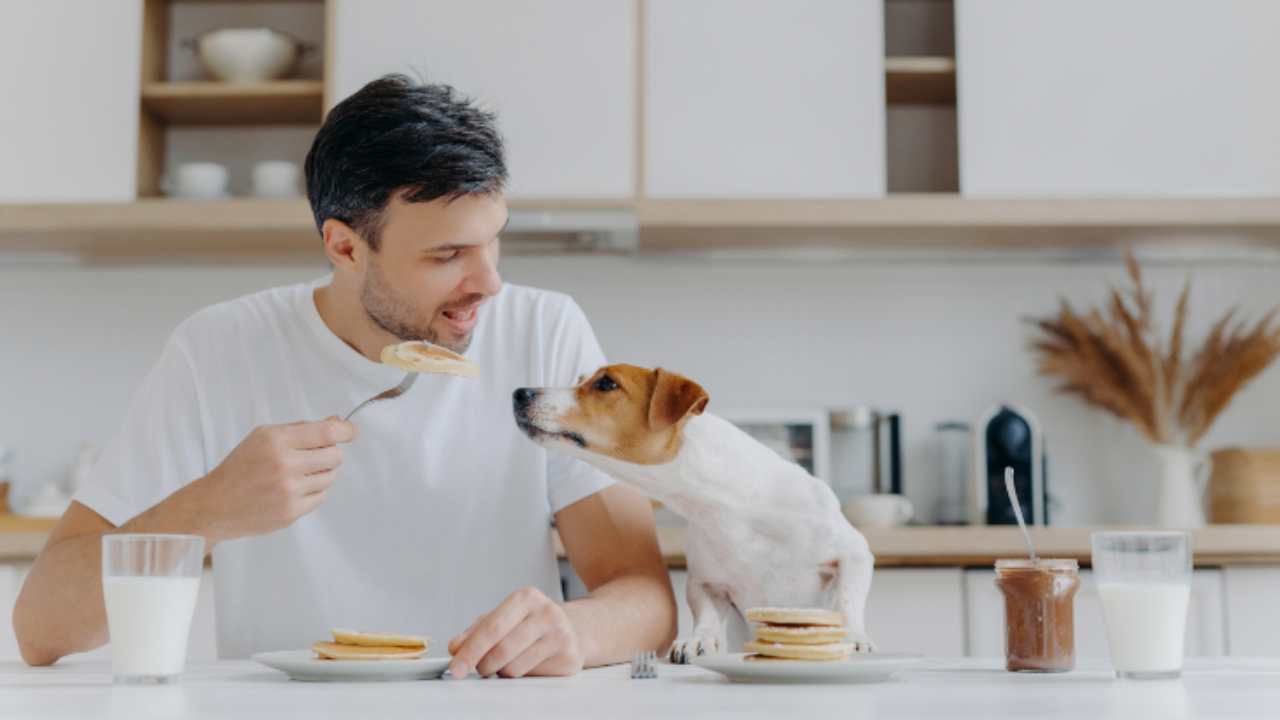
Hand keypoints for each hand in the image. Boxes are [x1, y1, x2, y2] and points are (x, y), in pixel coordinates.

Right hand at [191, 417, 357, 543]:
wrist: (215, 505)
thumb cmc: (240, 467)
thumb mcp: (263, 437)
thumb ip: (300, 429)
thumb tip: (337, 422)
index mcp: (276, 441)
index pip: (326, 433)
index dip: (346, 431)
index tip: (352, 431)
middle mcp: (284, 465)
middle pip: (335, 456)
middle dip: (330, 454)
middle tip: (315, 456)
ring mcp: (289, 491)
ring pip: (330, 477)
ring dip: (321, 473)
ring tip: (298, 474)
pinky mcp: (291, 512)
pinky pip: (321, 497)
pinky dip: (313, 491)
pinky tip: (293, 490)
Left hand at [447, 587, 583, 678]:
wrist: (573, 630)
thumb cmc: (530, 624)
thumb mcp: (502, 618)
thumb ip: (476, 632)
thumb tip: (456, 647)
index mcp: (526, 597)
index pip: (491, 628)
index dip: (470, 651)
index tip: (455, 668)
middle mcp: (547, 613)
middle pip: (501, 650)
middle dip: (483, 665)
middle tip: (479, 668)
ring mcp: (561, 635)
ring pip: (514, 668)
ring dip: (501, 671)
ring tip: (507, 662)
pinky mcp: (569, 658)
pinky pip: (530, 677)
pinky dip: (520, 676)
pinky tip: (526, 664)